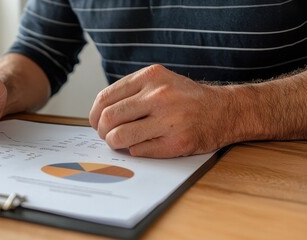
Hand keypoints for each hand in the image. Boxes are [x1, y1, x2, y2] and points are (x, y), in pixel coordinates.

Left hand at [89, 64, 228, 157]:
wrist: (226, 111)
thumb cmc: (186, 98)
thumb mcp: (159, 81)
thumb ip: (131, 92)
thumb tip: (98, 114)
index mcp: (151, 77)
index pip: (105, 98)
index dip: (94, 114)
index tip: (97, 122)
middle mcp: (159, 96)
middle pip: (108, 118)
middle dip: (102, 131)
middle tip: (107, 135)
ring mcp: (169, 120)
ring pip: (119, 137)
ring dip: (115, 143)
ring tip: (122, 142)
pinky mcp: (176, 142)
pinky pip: (138, 151)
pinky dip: (136, 150)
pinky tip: (146, 144)